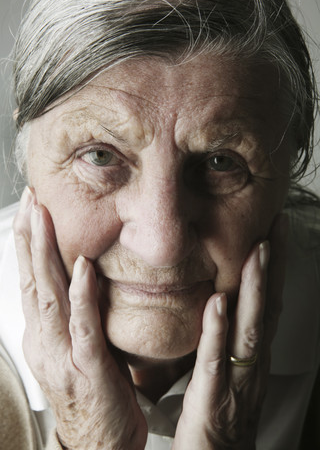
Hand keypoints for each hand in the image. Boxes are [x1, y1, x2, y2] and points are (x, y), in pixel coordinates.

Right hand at [13, 187, 147, 449]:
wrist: (99, 445)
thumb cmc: (91, 394)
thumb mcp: (72, 349)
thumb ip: (70, 316)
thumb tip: (72, 282)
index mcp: (43, 335)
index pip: (31, 280)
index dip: (30, 245)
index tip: (31, 211)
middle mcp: (45, 340)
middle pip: (34, 280)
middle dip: (32, 237)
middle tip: (32, 200)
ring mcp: (62, 354)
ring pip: (49, 296)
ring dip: (46, 254)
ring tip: (44, 218)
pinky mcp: (87, 368)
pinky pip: (82, 326)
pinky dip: (79, 295)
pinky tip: (80, 267)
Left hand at [172, 215, 287, 449]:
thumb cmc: (221, 413)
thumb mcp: (228, 365)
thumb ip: (226, 333)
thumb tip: (217, 298)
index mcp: (252, 352)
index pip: (267, 301)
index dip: (274, 266)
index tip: (274, 231)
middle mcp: (252, 361)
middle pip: (268, 307)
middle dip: (273, 265)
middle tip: (275, 227)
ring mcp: (238, 379)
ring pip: (250, 328)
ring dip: (255, 288)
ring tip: (257, 252)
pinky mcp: (214, 397)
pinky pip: (217, 361)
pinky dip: (219, 330)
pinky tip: (219, 303)